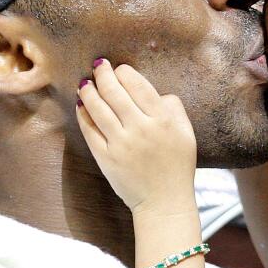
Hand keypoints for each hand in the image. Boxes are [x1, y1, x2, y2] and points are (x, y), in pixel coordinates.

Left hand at [76, 59, 196, 213]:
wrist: (164, 201)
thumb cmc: (177, 166)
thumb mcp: (186, 133)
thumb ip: (174, 108)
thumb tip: (157, 92)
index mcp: (162, 120)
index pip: (138, 85)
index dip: (125, 72)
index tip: (119, 69)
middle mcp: (141, 129)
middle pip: (115, 92)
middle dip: (103, 74)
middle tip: (98, 66)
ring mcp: (121, 144)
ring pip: (98, 109)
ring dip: (89, 92)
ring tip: (85, 83)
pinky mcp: (106, 158)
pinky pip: (90, 131)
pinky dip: (83, 115)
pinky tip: (81, 105)